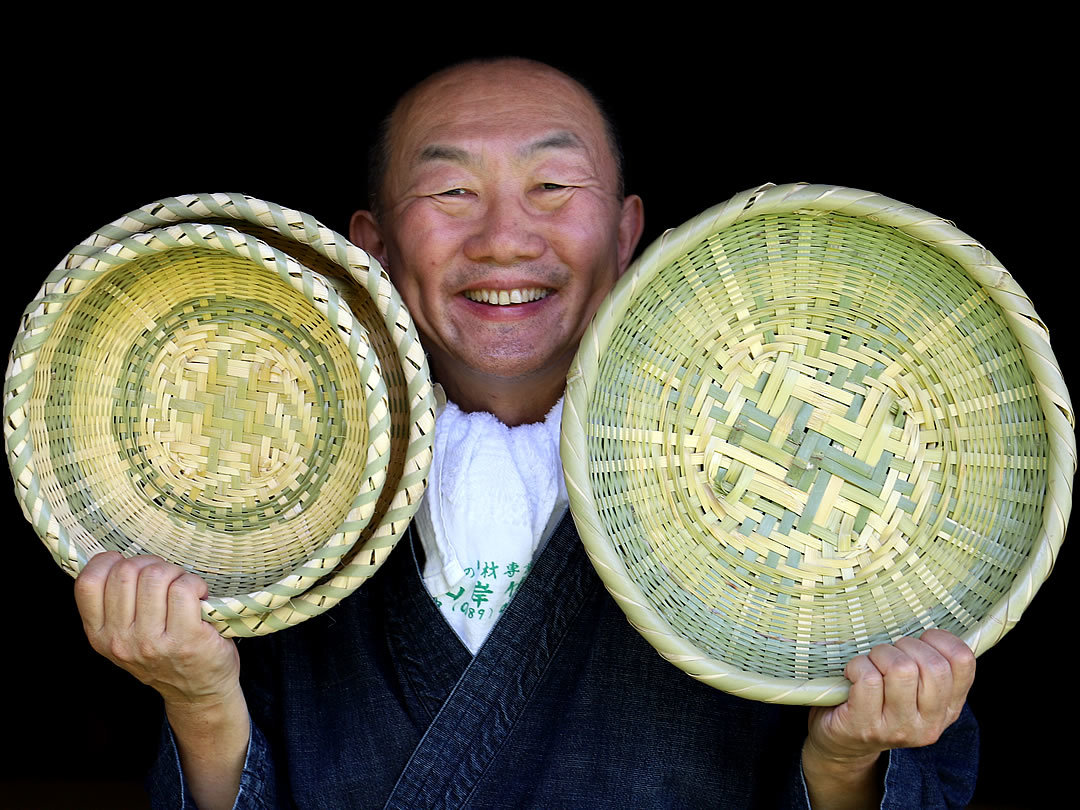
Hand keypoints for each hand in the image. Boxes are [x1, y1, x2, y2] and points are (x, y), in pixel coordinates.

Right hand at [74, 552, 240, 707]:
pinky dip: (195, 584)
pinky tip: (200, 597)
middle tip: (166, 579)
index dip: (109, 562)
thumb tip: (116, 559)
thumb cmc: (165, 653)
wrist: (197, 691)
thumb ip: (115, 604)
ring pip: (156, 576)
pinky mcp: (185, 639)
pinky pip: (184, 588)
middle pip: (126, 571)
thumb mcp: (125, 635)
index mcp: (99, 634)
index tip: (131, 567)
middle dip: (151, 564)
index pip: (87, 582)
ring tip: (183, 589)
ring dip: (176, 573)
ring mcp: (152, 642)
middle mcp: (120, 639)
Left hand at [801, 630, 975, 808]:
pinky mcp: (866, 726)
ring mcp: (898, 728)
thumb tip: (935, 624)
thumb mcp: (914, 690)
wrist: (842, 743)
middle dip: (905, 646)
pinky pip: (868, 679)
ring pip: (901, 669)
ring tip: (871, 664)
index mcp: (948, 708)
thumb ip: (928, 665)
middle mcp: (930, 723)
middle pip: (933, 665)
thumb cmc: (878, 702)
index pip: (963, 661)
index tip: (919, 639)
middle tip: (888, 654)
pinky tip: (852, 675)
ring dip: (879, 655)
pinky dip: (857, 666)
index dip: (940, 639)